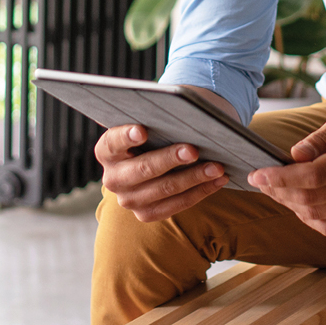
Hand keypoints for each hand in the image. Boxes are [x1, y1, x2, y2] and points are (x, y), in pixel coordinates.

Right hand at [94, 87, 237, 221]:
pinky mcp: (146, 213)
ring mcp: (129, 199)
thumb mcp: (152, 121)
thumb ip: (158, 116)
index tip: (143, 130)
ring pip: (165, 189)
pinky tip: (219, 179)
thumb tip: (183, 111)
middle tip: (193, 150)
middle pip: (143, 169)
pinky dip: (201, 191)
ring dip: (194, 177)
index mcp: (107, 150)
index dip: (127, 136)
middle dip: (170, 159)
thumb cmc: (157, 129)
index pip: (113, 142)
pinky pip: (177, 205)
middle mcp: (113, 178)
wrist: (156, 154)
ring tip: (217, 166)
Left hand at [247, 104, 325, 235]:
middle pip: (311, 199)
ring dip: (290, 205)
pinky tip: (297, 202)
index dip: (281, 178)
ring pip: (318, 216)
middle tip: (261, 180)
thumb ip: (322, 137)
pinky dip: (308, 217)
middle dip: (278, 192)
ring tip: (275, 189)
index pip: (313, 176)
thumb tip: (294, 155)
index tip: (257, 174)